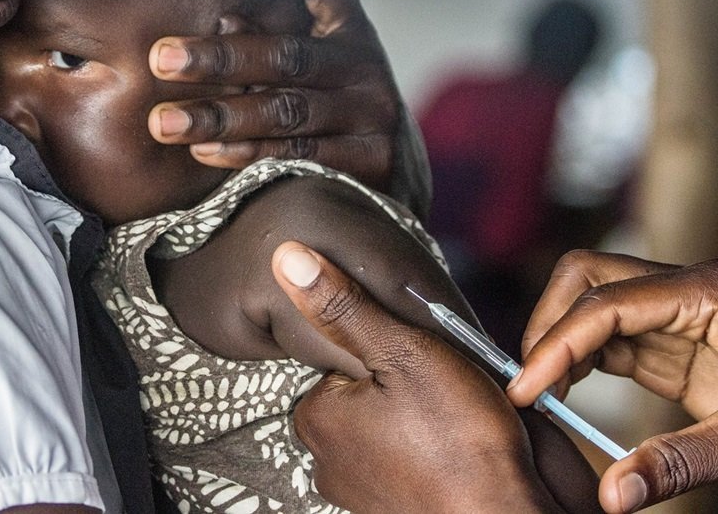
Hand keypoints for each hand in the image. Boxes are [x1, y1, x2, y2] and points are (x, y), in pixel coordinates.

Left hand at [147, 0, 430, 215]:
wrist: (392, 176)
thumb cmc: (328, 106)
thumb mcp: (312, 66)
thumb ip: (269, 41)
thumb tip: (222, 19)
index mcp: (350, 27)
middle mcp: (366, 66)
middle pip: (289, 56)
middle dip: (219, 58)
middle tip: (160, 59)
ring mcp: (372, 116)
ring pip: (285, 111)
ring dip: (219, 115)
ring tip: (163, 122)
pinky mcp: (369, 163)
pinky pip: (296, 155)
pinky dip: (245, 154)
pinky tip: (202, 151)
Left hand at [272, 241, 588, 512]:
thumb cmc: (461, 445)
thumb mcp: (402, 352)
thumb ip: (344, 306)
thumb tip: (287, 258)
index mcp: (314, 416)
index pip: (339, 354)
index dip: (387, 345)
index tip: (420, 358)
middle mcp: (327, 458)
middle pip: (364, 389)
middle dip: (403, 381)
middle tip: (444, 389)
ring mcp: (360, 488)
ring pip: (388, 422)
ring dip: (421, 414)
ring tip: (457, 419)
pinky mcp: (393, 505)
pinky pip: (408, 456)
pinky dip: (431, 447)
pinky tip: (459, 445)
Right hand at [508, 250, 717, 512]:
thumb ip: (680, 462)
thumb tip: (612, 494)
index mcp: (706, 295)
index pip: (604, 304)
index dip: (556, 344)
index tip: (527, 390)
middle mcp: (684, 290)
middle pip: (587, 276)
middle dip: (550, 323)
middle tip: (533, 381)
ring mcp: (678, 310)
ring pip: (592, 299)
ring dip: (563, 339)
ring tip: (548, 391)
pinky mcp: (677, 335)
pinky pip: (613, 332)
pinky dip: (583, 357)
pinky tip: (573, 390)